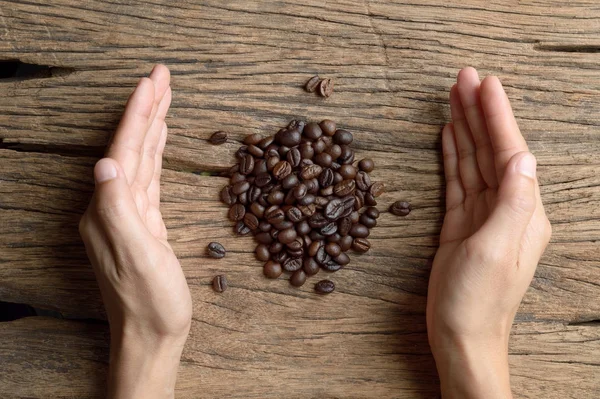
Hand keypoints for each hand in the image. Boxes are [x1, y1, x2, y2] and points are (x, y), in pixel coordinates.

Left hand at [79, 65, 191, 398]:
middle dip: (147, 108)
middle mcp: (113, 205)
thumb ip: (118, 208)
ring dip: (152, 125)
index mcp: (109, 208)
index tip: (154, 80)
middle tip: (162, 75)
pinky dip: (155, 152)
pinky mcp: (145, 223)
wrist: (152, 334)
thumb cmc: (149, 302)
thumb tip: (105, 162)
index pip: (124, 149)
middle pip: (131, 146)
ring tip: (163, 96)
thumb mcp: (137, 256)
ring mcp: (128, 214)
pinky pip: (149, 176)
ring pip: (141, 158)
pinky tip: (159, 140)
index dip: (139, 113)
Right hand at [427, 68, 550, 397]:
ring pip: (473, 161)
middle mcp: (507, 208)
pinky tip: (449, 135)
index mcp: (523, 212)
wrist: (461, 336)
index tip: (484, 84)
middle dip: (479, 113)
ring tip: (454, 97)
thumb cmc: (478, 300)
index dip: (496, 117)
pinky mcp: (461, 224)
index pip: (510, 152)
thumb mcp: (496, 250)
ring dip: (465, 128)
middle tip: (463, 78)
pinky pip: (458, 181)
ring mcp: (482, 215)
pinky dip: (454, 155)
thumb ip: (513, 201)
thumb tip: (523, 157)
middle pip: (491, 150)